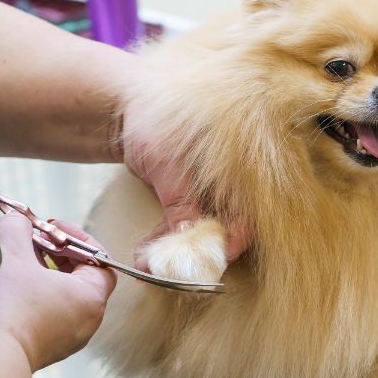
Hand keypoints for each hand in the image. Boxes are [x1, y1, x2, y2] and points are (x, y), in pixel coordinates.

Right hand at [0, 214, 116, 369]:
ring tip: (21, 259)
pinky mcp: (47, 348)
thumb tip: (19, 220)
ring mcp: (68, 338)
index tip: (55, 228)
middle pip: (83, 277)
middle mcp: (87, 321)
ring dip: (46, 274)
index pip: (101, 261)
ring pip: (65, 296)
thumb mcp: (11, 253)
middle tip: (36, 239)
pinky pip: (52, 315)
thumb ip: (19, 229)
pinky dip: (39, 296)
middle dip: (60, 253)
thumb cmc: (5, 307)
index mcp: (91, 298)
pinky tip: (14, 285)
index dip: (79, 239)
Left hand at [121, 103, 248, 268]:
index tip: (217, 257)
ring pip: (200, 229)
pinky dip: (164, 241)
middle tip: (170, 271)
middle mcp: (230, 179)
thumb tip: (193, 234)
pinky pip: (182, 225)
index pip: (249, 206)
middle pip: (226, 224)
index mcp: (238, 161)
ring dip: (175, 251)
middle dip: (196, 251)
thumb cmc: (154, 119)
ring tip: (145, 267)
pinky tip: (143, 255)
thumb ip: (181, 199)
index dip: (237, 235)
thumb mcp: (166, 161)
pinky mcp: (189, 199)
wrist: (127, 105)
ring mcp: (210, 190)